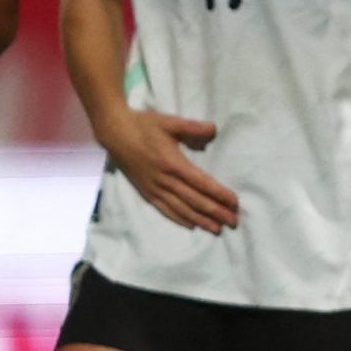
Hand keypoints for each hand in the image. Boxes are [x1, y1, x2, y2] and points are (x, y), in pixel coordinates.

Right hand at [101, 108, 239, 233]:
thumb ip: (193, 127)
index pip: (202, 183)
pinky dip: (179, 218)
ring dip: (200, 220)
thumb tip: (214, 129)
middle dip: (216, 212)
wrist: (115, 133)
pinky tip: (191, 225)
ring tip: (217, 228)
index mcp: (173, 163)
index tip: (235, 203)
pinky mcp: (146, 192)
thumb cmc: (144, 125)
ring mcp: (154, 188)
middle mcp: (165, 180)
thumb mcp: (170, 122)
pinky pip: (164, 209)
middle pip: (195, 200)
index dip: (219, 194)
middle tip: (233, 222)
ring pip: (181, 209)